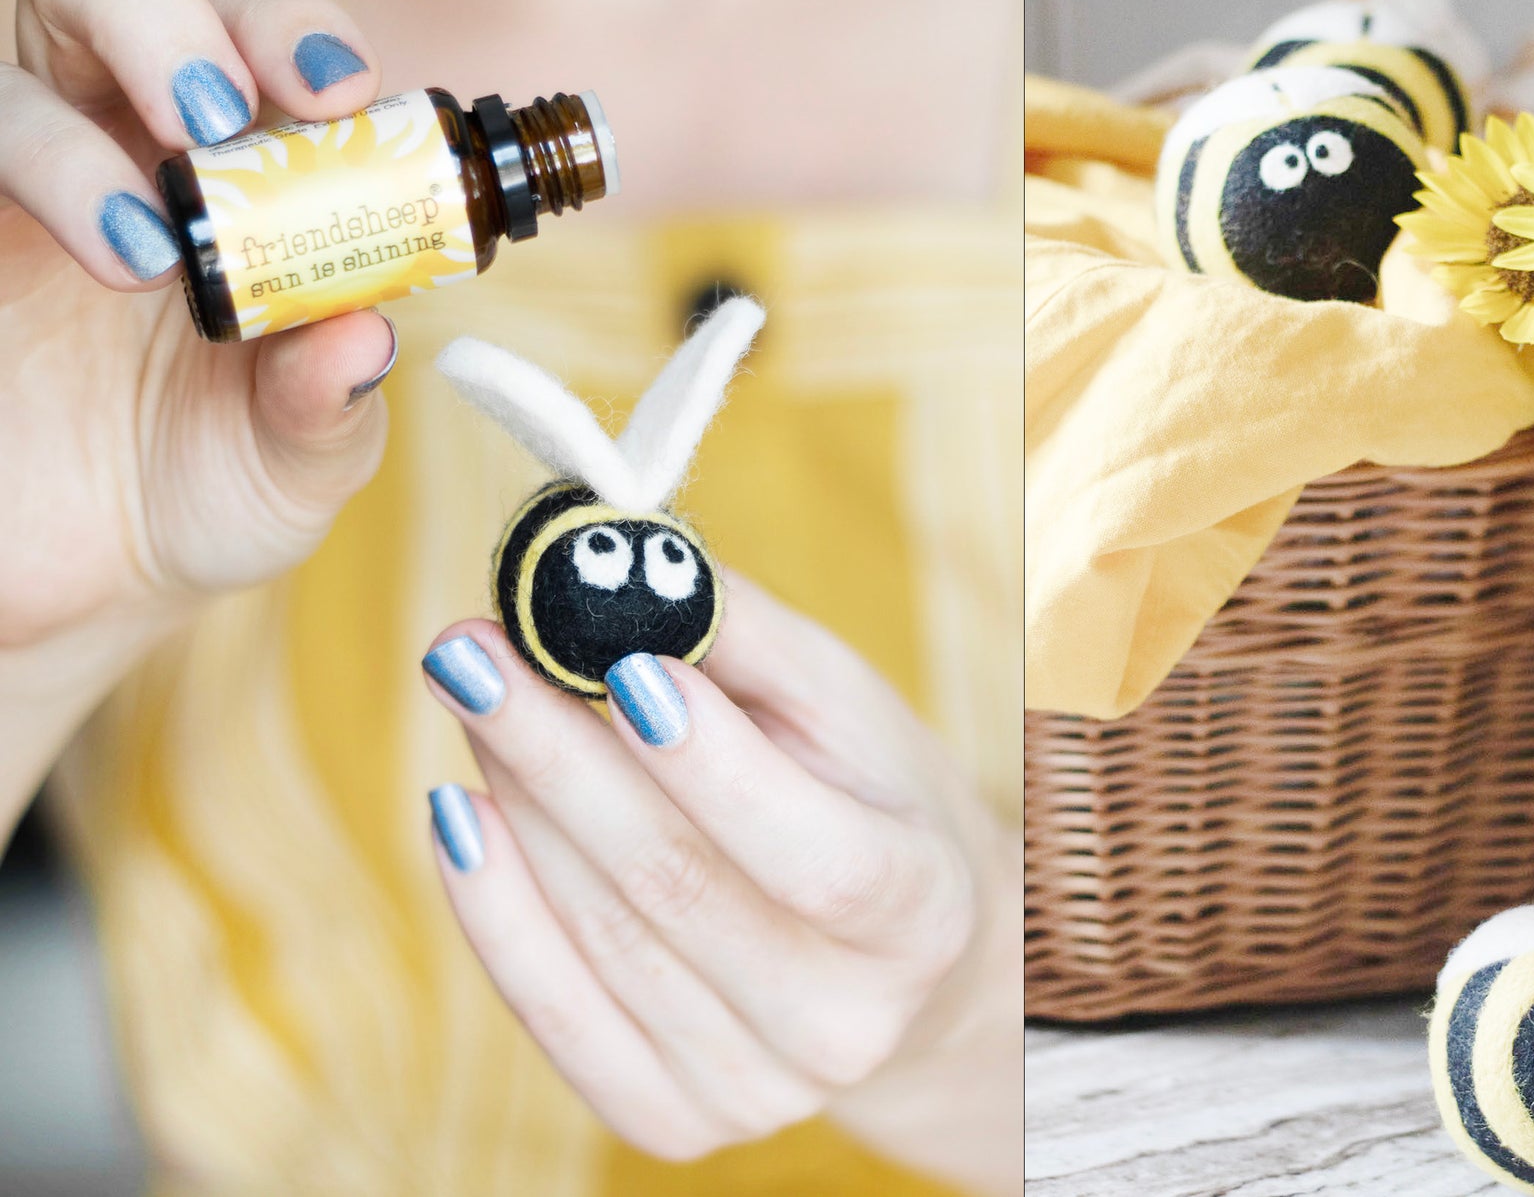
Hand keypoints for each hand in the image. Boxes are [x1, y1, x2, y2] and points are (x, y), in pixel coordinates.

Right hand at [0, 0, 394, 821]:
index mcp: (239, 164)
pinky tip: (86, 256)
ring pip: (3, 80)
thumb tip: (364, 337)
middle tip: (215, 119)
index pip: (256, 37)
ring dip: (67, 147)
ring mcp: (20, 185)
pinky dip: (13, 184)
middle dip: (165, 20)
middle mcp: (117, 141)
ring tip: (144, 255)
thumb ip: (332, 403)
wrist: (92, 576)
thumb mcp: (300, 462)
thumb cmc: (216, 481)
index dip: (296, 33)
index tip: (342, 94)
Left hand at [421, 573, 1020, 1193]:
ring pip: (600, 936)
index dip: (715, 766)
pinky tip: (458, 812)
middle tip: (472, 646)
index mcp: (922, 914)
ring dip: (516, 802)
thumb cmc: (871, 801)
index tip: (618, 661)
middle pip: (676, 887)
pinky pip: (553, 1016)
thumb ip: (743, 639)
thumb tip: (614, 564)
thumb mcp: (846, 707)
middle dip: (558, 753)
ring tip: (470, 694)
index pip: (814, 854)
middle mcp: (846, 1023)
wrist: (901, 966)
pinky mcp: (674, 1122)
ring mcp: (757, 1090)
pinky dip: (491, 910)